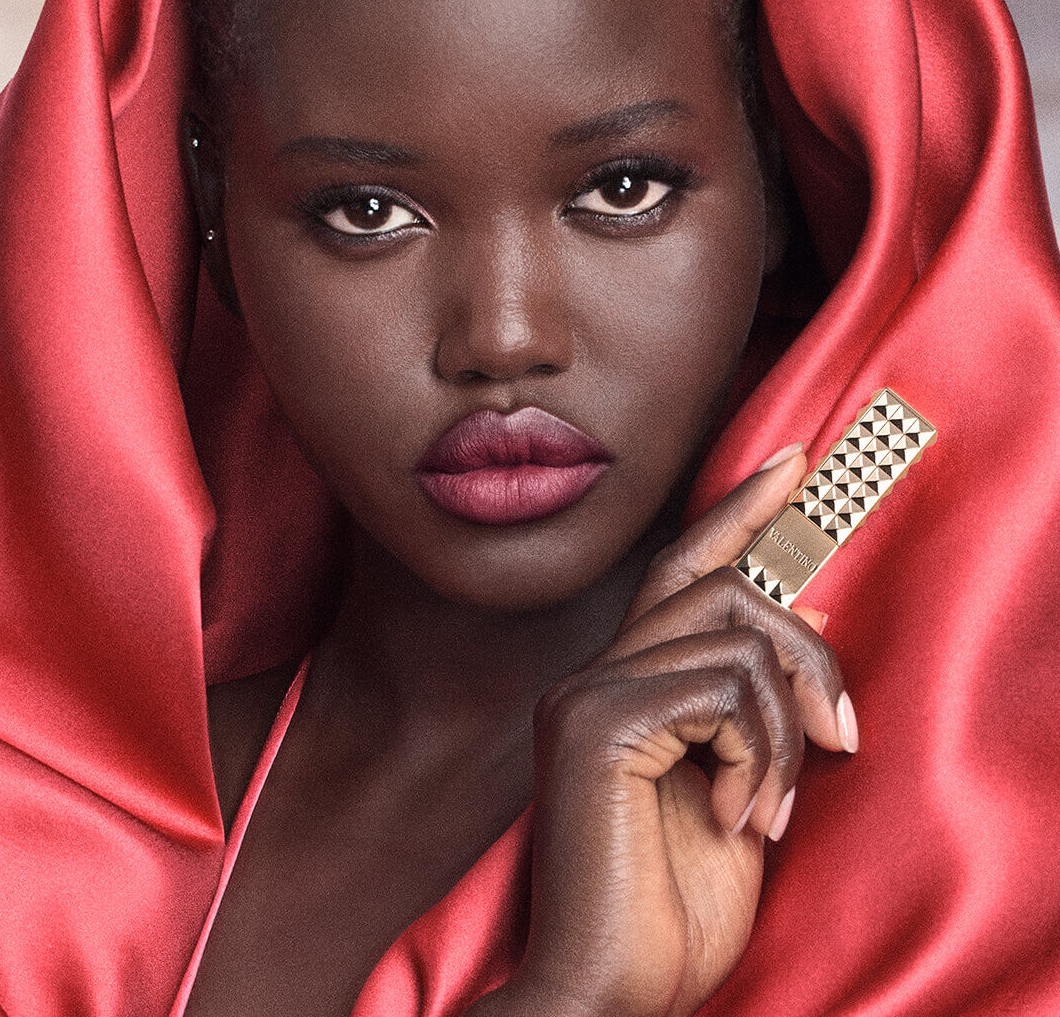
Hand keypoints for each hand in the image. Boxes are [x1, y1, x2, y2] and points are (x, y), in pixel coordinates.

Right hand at [506, 449, 855, 1016]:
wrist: (612, 994)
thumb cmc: (672, 910)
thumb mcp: (742, 791)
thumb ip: (757, 708)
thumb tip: (805, 618)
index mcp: (623, 688)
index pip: (682, 570)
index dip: (738, 511)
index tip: (793, 465)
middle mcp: (595, 676)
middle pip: (723, 586)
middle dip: (806, 649)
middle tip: (840, 736)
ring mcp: (589, 695)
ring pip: (735, 634)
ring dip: (786, 730)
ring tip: (772, 808)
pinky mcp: (597, 725)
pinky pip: (722, 689)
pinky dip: (760, 756)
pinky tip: (741, 819)